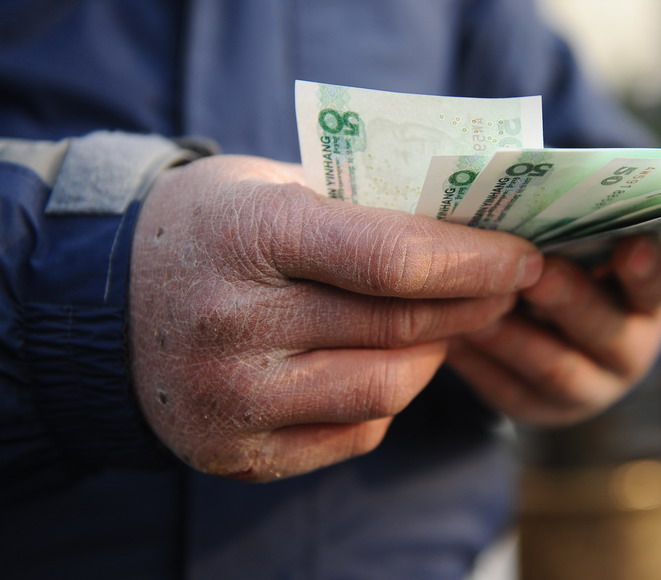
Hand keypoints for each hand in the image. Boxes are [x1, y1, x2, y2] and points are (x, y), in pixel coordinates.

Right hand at [129, 155, 541, 480]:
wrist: (106, 305)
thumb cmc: (208, 229)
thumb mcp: (271, 186)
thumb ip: (361, 211)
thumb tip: (466, 234)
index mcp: (249, 238)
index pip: (393, 258)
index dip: (472, 260)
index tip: (520, 256)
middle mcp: (235, 328)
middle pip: (399, 327)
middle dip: (472, 305)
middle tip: (503, 287)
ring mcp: (235, 401)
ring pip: (387, 389)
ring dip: (434, 355)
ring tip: (443, 325)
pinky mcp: (241, 453)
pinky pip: (356, 432)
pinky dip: (386, 397)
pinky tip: (382, 364)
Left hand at [447, 235, 660, 424]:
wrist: (552, 335)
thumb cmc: (566, 268)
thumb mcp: (580, 250)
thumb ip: (570, 231)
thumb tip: (530, 195)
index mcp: (647, 300)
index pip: (660, 284)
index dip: (648, 267)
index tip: (632, 244)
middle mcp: (628, 349)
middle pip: (605, 329)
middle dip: (568, 300)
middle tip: (535, 274)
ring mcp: (587, 388)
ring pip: (554, 368)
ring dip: (512, 337)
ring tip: (475, 308)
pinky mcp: (538, 409)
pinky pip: (508, 390)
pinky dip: (479, 363)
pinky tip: (450, 336)